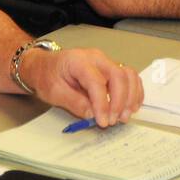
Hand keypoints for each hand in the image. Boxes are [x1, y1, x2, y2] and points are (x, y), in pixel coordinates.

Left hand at [19, 47, 143, 127]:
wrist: (45, 66)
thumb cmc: (47, 76)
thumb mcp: (53, 92)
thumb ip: (73, 102)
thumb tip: (92, 114)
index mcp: (78, 61)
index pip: (97, 82)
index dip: (103, 104)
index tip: (103, 122)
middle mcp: (96, 58)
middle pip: (118, 76)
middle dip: (120, 101)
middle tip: (115, 120)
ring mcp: (105, 62)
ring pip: (128, 75)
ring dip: (131, 96)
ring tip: (125, 116)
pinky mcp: (110, 69)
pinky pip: (129, 77)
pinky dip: (134, 92)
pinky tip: (131, 107)